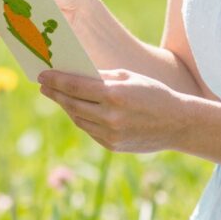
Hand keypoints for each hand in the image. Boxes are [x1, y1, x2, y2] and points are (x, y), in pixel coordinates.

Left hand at [38, 68, 183, 152]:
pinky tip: (76, 109)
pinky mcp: (112, 145)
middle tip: (43, 85)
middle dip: (55, 93)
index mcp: (114, 94)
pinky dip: (80, 118)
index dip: (56, 80)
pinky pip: (89, 129)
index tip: (42, 75)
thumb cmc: (153, 94)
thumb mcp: (129, 77)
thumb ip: (102, 76)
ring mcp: (110, 134)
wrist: (178, 124)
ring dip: (65, 106)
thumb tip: (75, 74)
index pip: (75, 86)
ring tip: (57, 95)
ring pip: (78, 118)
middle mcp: (110, 116)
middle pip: (72, 103)